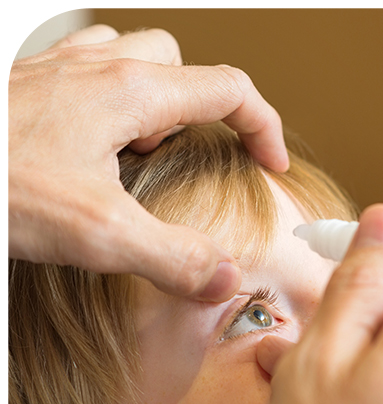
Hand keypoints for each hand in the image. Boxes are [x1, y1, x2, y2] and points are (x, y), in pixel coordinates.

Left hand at [9, 25, 288, 299]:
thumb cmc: (0, 187)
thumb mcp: (99, 234)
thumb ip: (173, 258)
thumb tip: (225, 280)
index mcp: (132, 94)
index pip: (230, 89)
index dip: (264, 125)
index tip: (272, 162)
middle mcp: (100, 71)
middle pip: (184, 66)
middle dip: (206, 109)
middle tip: (199, 155)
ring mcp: (62, 73)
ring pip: (137, 60)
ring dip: (158, 100)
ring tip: (149, 149)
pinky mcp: (33, 89)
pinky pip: (90, 70)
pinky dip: (112, 99)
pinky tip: (98, 142)